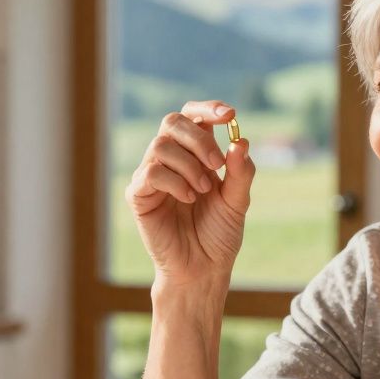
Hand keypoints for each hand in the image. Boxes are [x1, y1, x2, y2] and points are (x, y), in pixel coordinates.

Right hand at [125, 100, 255, 285]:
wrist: (203, 269)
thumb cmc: (218, 235)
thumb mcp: (238, 201)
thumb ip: (241, 172)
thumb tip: (241, 141)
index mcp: (195, 154)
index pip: (194, 117)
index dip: (208, 109)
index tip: (230, 115)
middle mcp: (170, 159)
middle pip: (173, 121)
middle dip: (198, 137)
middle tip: (217, 165)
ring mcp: (151, 175)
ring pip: (161, 145)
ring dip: (189, 165)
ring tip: (203, 191)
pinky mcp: (138, 195)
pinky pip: (151, 172)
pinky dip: (174, 181)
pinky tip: (189, 198)